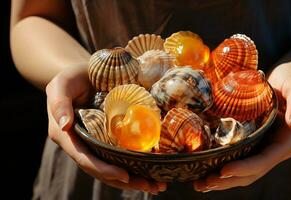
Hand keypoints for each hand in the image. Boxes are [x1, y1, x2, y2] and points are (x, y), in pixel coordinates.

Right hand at [46, 66, 165, 194]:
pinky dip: (135, 165)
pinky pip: (119, 155)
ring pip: (113, 166)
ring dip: (134, 179)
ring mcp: (95, 143)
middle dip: (126, 181)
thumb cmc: (71, 77)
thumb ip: (58, 102)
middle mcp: (81, 144)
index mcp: (66, 136)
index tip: (125, 176)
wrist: (83, 75)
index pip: (84, 158)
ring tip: (157, 185)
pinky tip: (153, 170)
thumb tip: (64, 126)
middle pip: (102, 169)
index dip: (103, 170)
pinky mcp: (107, 138)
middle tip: (152, 186)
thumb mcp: (61, 84)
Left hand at [193, 64, 290, 191]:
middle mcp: (277, 149)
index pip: (265, 160)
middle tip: (204, 183)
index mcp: (288, 141)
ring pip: (245, 171)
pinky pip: (241, 159)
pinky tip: (208, 171)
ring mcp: (266, 148)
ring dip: (224, 180)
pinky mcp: (256, 143)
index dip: (245, 168)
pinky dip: (225, 168)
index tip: (223, 170)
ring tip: (201, 184)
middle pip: (252, 172)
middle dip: (229, 180)